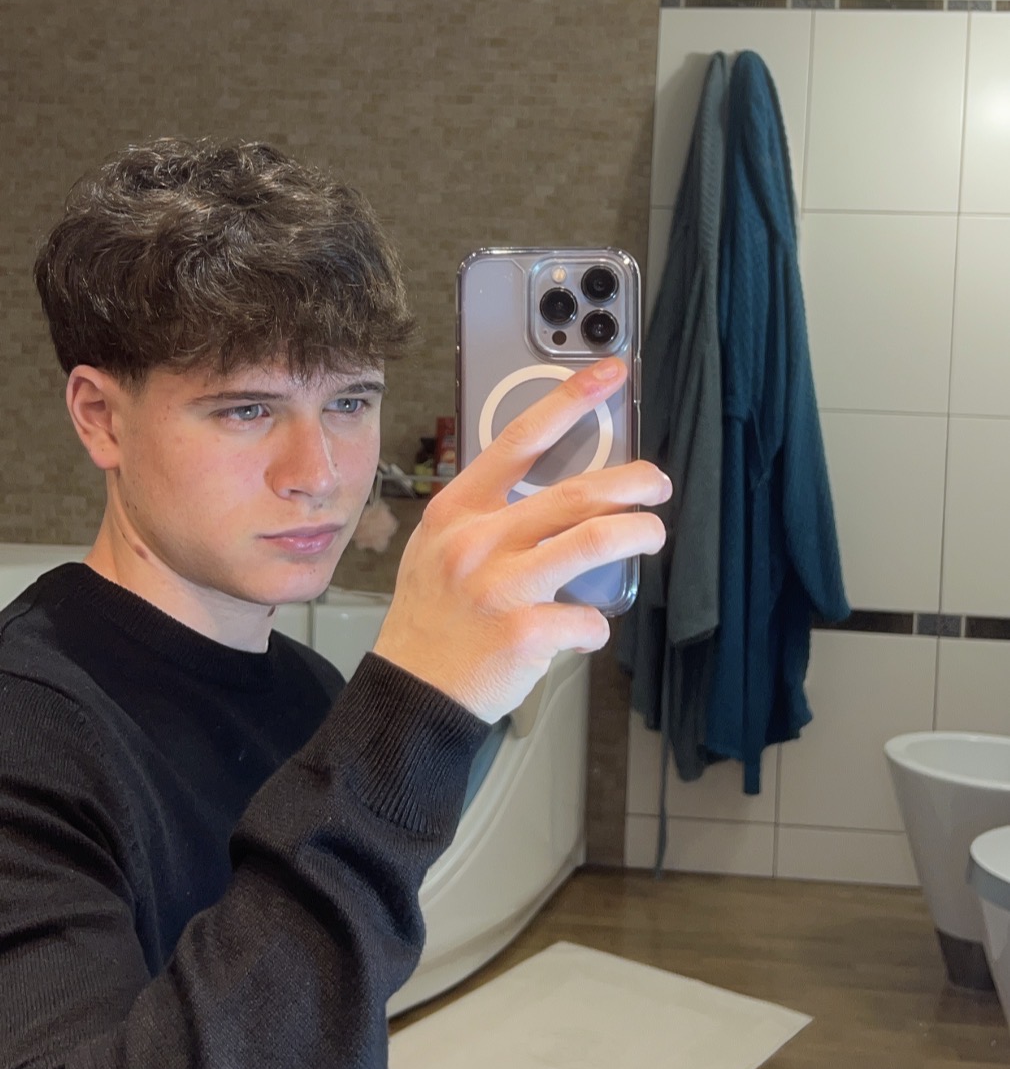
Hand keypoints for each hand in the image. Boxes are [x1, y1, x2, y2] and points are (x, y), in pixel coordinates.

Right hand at [373, 358, 670, 720]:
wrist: (411, 693)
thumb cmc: (432, 620)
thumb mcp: (438, 549)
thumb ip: (486, 518)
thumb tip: (553, 497)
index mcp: (458, 511)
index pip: (520, 440)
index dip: (570, 401)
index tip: (608, 375)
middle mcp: (479, 542)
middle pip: (574, 493)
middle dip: (631, 482)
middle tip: (656, 484)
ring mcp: (501, 587)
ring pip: (594, 542)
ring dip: (637, 534)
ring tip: (652, 534)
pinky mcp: (525, 633)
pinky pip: (587, 619)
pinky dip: (596, 625)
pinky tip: (584, 630)